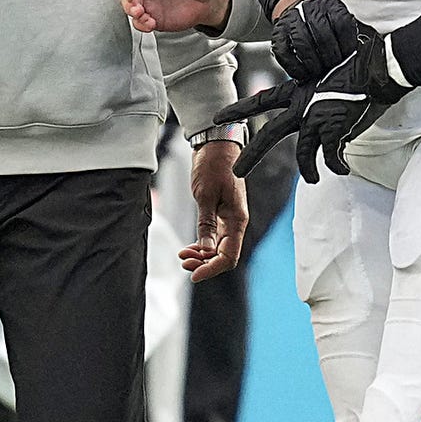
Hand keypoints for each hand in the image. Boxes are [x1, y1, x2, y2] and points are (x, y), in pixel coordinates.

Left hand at [183, 139, 247, 281]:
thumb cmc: (213, 165)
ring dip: (201, 255)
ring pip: (218, 248)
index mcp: (237, 219)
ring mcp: (229, 219)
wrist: (216, 145)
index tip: (194, 276)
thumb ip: (206, 223)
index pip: (228, 256)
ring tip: (182, 255)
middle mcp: (236, 222)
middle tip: (183, 262)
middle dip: (204, 263)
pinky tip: (189, 247)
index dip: (211, 269)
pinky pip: (214, 238)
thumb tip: (205, 249)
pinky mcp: (221, 214)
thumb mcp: (205, 195)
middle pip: (224, 255)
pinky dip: (202, 245)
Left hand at [214, 28, 392, 184]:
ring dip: (307, 170)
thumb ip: (323, 86)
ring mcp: (317, 119)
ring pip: (303, 154)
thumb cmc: (360, 62)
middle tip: (236, 172)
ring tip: (312, 179)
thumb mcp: (331, 71)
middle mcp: (303, 106)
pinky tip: (341, 169)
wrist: (377, 67)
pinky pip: (331, 157)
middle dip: (251, 155)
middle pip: (269, 135)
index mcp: (299, 90)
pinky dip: (336, 165)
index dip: (239, 109)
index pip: (262, 101)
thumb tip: (329, 93)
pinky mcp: (335, 130)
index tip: (219, 116)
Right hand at [269, 0, 360, 84]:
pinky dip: (294, 67)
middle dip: (330, 56)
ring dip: (313, 62)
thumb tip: (355, 59)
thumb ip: (346, 37)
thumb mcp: (338, 23)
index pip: (341, 23)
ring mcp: (291, 20)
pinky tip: (303, 74)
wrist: (299, 13)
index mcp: (330, 5)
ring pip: (302, 42)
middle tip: (334, 67)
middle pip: (322, 34)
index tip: (348, 57)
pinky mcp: (278, 33)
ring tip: (319, 72)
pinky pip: (284, 52)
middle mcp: (309, 9)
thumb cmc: (324, 25)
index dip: (346, 43)